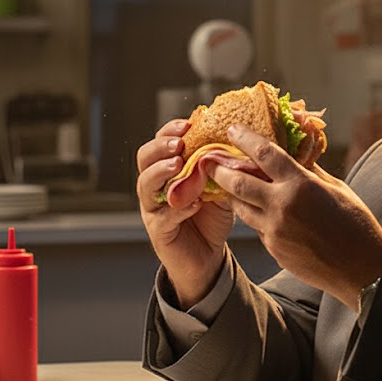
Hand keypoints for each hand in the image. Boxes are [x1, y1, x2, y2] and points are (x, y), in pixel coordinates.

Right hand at [135, 119, 232, 308]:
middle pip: (144, 158)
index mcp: (169, 170)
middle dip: (161, 147)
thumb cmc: (212, 218)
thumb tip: (236, 146)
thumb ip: (222, 169)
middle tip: (180, 143)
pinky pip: (162, 215)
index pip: (161, 142)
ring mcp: (154, 207)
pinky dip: (178, 207)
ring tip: (178, 165)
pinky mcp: (158, 229)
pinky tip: (193, 203)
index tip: (188, 124)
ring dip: (161, 172)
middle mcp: (156, 186)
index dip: (170, 131)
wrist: (209, 256)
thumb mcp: (221, 187)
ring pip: (145, 184)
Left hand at [210, 124, 381, 310]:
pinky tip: (264, 213)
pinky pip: (258, 228)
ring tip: (231, 186)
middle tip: (210, 161)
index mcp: (301, 185)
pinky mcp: (274, 249)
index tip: (232, 129)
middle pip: (237, 183)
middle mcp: (282, 206)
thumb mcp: (336, 188)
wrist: (361, 268)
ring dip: (235, 196)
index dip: (244, 138)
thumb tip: (294, 155)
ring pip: (241, 208)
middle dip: (220, 170)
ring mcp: (275, 231)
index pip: (264, 154)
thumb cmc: (356, 224)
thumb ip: (309, 171)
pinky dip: (257, 217)